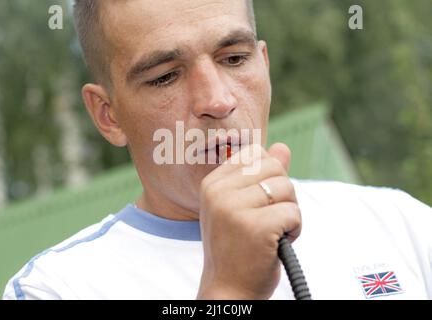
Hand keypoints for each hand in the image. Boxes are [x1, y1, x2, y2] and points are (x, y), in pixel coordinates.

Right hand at [197, 143, 300, 299]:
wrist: (229, 288)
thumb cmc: (237, 246)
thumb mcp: (242, 206)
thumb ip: (261, 174)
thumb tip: (283, 147)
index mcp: (213, 183)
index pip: (256, 153)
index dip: (268, 177)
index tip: (258, 203)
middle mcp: (218, 192)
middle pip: (274, 167)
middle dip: (282, 194)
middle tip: (268, 219)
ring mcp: (234, 208)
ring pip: (287, 187)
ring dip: (289, 212)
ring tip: (272, 232)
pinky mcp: (256, 226)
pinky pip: (294, 212)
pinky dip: (295, 229)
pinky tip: (277, 243)